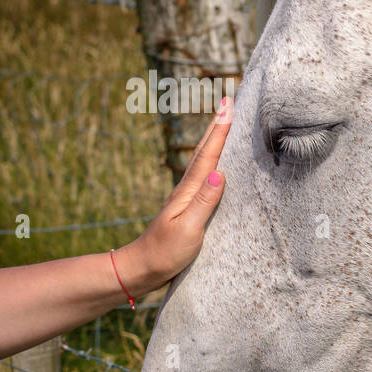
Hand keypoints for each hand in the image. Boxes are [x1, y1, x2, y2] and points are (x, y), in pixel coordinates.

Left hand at [116, 97, 232, 295]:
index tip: (229, 106)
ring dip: (215, 139)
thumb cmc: (165, 253)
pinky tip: (218, 161)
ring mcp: (186, 197)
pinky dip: (213, 160)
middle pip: (203, 150)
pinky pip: (205, 175)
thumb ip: (204, 202)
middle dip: (217, 126)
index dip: (219, 131)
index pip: (207, 156)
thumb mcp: (187, 230)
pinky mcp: (189, 206)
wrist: (141, 269)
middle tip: (229, 101)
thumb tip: (219, 172)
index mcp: (188, 191)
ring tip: (226, 122)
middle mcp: (187, 189)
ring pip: (203, 160)